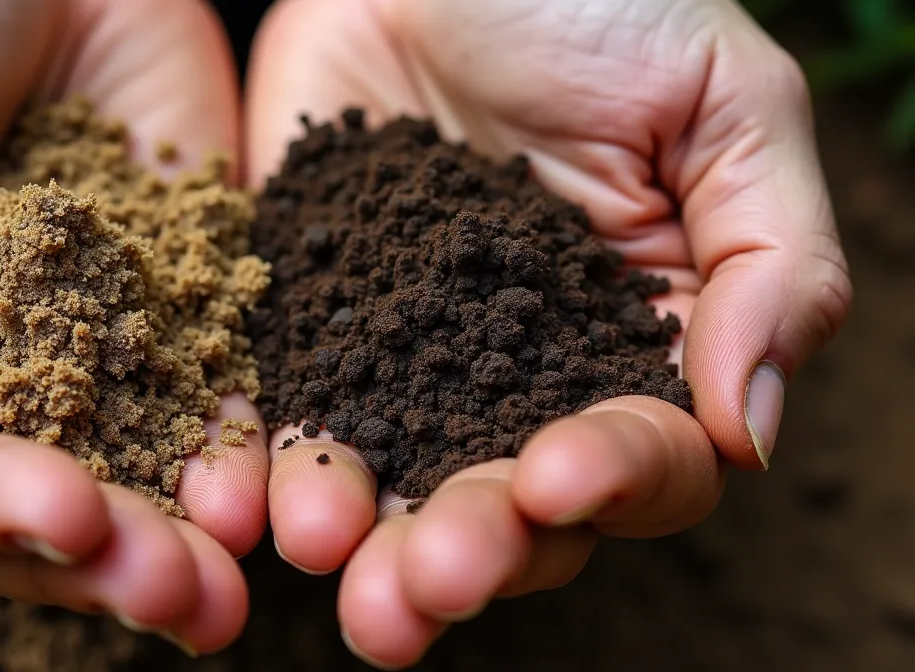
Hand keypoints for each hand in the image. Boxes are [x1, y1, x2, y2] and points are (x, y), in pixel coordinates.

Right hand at [0, 0, 264, 654]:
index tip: (59, 512)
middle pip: (32, 513)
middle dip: (101, 562)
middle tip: (176, 593)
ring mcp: (93, 352)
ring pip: (133, 481)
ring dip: (181, 546)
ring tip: (229, 589)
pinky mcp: (188, 308)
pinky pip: (218, 395)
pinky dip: (244, 452)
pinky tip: (275, 496)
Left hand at [244, 0, 850, 666]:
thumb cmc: (603, 4)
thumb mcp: (725, 104)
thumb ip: (773, 262)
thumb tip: (742, 431)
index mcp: (633, 346)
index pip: (643, 458)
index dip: (610, 481)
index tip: (557, 476)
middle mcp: (517, 379)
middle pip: (505, 506)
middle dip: (470, 548)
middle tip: (423, 578)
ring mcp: (404, 358)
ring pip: (389, 481)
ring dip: (360, 537)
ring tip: (327, 554)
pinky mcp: (307, 322)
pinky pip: (282, 405)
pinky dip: (261, 460)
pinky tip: (241, 500)